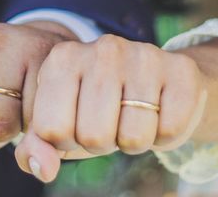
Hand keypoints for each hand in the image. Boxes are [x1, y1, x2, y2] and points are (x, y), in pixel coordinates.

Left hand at [14, 35, 206, 181]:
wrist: (156, 82)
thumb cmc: (95, 107)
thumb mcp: (60, 123)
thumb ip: (36, 147)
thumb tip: (43, 168)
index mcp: (62, 58)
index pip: (51, 130)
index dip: (67, 140)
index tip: (76, 123)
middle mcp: (102, 48)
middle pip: (93, 136)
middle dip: (102, 142)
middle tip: (110, 121)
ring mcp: (144, 54)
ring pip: (134, 137)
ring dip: (134, 140)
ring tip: (134, 116)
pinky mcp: (181, 68)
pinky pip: (170, 130)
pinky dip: (166, 135)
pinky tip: (160, 111)